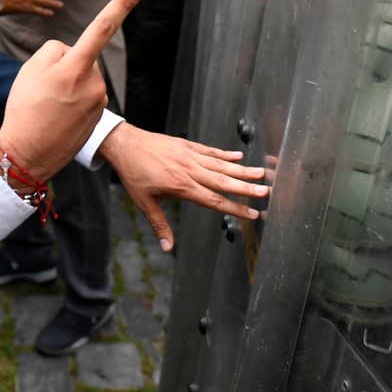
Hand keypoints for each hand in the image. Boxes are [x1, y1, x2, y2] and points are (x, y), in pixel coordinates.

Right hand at [0, 0, 146, 183]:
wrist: (27, 154)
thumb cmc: (25, 109)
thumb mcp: (30, 70)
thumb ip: (56, 51)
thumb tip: (74, 54)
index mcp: (75, 67)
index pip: (102, 27)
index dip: (122, 3)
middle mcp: (94, 83)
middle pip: (80, 56)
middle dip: (63, 65)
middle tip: (42, 90)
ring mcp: (98, 101)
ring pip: (82, 76)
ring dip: (67, 84)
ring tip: (48, 105)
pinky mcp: (97, 115)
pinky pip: (84, 95)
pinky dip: (72, 100)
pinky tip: (58, 115)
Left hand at [99, 124, 268, 251]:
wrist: (125, 144)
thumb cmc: (133, 173)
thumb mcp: (144, 202)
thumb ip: (159, 225)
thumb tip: (167, 247)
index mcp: (181, 186)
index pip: (214, 200)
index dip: (234, 208)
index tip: (252, 213)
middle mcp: (189, 170)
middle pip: (223, 181)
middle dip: (246, 188)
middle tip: (266, 191)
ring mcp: (189, 156)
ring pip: (221, 164)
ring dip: (242, 170)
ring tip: (261, 173)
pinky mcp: (186, 145)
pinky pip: (210, 150)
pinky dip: (225, 154)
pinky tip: (238, 156)